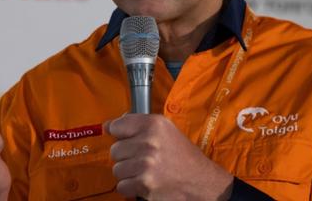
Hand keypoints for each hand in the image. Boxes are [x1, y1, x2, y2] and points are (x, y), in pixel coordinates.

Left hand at [105, 114, 232, 199]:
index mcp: (154, 124)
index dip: (117, 134)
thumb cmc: (183, 156)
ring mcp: (146, 163)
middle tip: (143, 160)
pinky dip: (132, 188)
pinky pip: (122, 186)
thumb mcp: (167, 131)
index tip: (121, 138)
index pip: (117, 126)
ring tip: (146, 172)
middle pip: (115, 150)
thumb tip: (110, 125)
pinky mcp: (145, 184)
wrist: (201, 182)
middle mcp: (149, 141)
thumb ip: (141, 125)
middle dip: (126, 157)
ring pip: (117, 170)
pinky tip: (146, 183)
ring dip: (128, 174)